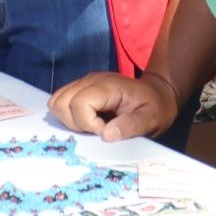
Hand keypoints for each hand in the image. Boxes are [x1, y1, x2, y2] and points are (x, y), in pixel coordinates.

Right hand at [48, 71, 180, 142]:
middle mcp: (91, 80)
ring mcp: (84, 83)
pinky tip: (88, 121)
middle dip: (74, 123)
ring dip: (69, 119)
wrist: (158, 93)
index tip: (105, 131)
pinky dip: (69, 116)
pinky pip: (62, 102)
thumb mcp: (152, 118)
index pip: (80, 102)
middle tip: (96, 130)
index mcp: (108, 86)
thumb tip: (106, 135)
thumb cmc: (156, 107)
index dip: (88, 123)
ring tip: (91, 126)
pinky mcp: (81, 89)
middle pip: (61, 102)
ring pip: (57, 101)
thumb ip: (131, 126)